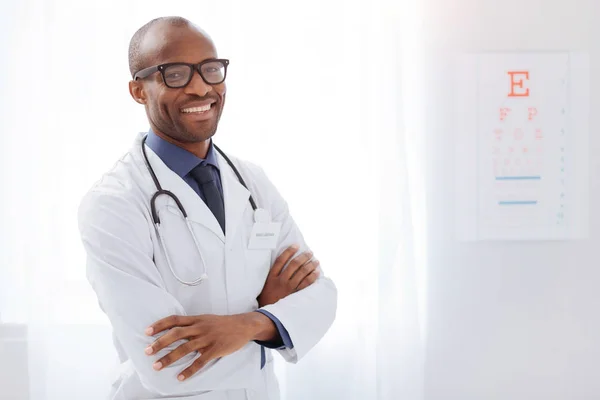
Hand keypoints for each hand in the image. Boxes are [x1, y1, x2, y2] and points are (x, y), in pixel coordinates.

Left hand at [144, 314, 258, 380]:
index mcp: (196, 319)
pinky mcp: (215, 349)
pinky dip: (189, 370)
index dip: (160, 325)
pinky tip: (180, 377)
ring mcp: (207, 339)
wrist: (243, 325)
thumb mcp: (206, 319)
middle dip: (160, 343)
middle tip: (147, 351)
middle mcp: (200, 328)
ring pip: (185, 348)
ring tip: (157, 366)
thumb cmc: (222, 323)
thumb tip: (174, 331)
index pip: (174, 320)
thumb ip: (192, 324)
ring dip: (169, 358)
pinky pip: (200, 361)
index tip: (147, 331)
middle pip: (176, 334)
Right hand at [257, 245, 319, 306]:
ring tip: (316, 261)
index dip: (289, 251)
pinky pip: (306, 284)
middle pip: (294, 264)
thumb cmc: (265, 300)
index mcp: (272, 277)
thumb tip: (280, 265)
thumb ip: (271, 276)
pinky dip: (312, 277)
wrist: (267, 316)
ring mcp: (289, 288)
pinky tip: (317, 272)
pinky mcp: (295, 295)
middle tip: (310, 253)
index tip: (296, 245)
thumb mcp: (264, 286)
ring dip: (310, 265)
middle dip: (303, 257)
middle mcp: (281, 280)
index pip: (281, 260)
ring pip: (302, 273)